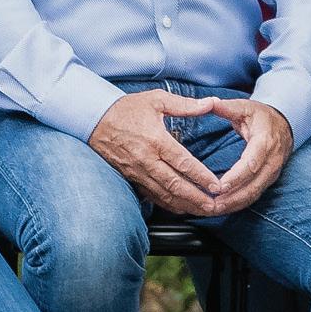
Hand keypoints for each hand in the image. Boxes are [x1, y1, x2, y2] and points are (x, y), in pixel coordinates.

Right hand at [88, 89, 225, 217]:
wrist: (93, 119)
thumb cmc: (126, 108)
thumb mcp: (156, 100)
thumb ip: (185, 105)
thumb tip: (210, 103)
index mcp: (156, 140)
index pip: (183, 163)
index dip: (201, 177)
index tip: (217, 186)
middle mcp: (147, 159)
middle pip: (175, 185)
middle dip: (197, 198)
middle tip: (214, 207)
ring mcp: (138, 171)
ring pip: (164, 194)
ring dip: (185, 205)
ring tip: (202, 211)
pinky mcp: (131, 177)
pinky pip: (151, 195)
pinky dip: (168, 204)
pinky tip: (180, 208)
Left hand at [200, 98, 294, 214]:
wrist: (284, 125)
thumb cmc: (262, 116)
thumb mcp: (245, 107)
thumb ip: (226, 107)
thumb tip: (209, 102)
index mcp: (265, 142)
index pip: (252, 163)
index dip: (237, 177)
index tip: (220, 186)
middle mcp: (271, 161)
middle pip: (253, 185)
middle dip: (232, 198)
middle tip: (211, 205)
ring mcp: (271, 173)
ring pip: (253, 194)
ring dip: (233, 204)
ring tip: (213, 210)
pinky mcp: (268, 180)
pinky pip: (253, 195)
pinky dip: (238, 204)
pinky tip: (222, 208)